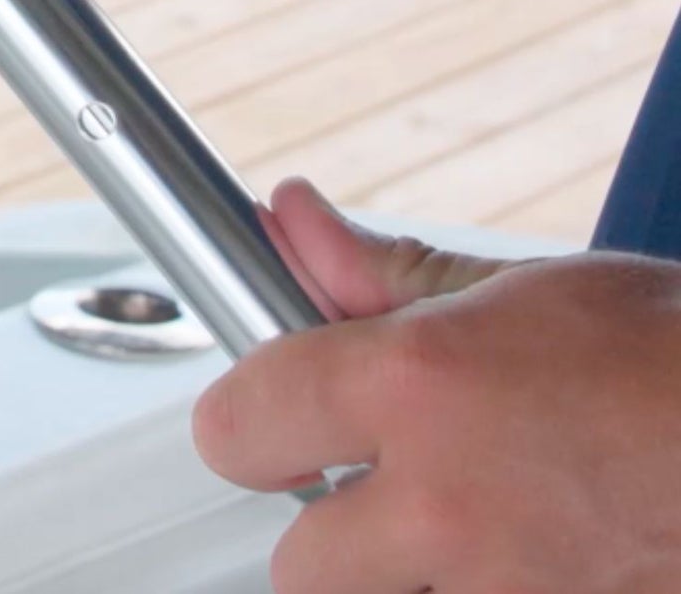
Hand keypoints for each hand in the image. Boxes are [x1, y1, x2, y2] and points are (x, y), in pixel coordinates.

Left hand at [193, 179, 680, 592]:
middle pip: (299, 569)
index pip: (238, 425)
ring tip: (488, 525)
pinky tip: (543, 554)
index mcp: (420, 387)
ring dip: (420, 584)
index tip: (270, 421)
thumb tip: (292, 223)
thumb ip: (384, 274)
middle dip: (331, 534)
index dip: (248, 422)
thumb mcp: (526, 287)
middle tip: (384, 492)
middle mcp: (451, 505)